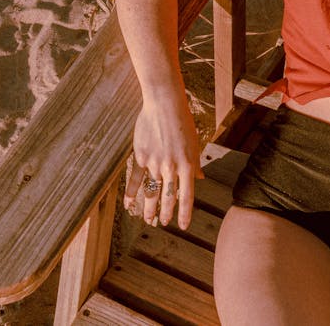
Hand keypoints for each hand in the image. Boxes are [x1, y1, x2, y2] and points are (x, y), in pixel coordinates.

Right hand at [124, 85, 202, 229]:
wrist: (164, 104)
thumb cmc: (183, 122)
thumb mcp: (194, 143)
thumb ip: (196, 163)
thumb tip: (201, 179)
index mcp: (188, 164)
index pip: (187, 196)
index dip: (184, 213)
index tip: (182, 226)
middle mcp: (171, 167)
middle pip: (168, 197)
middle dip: (166, 213)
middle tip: (163, 223)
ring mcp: (155, 163)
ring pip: (151, 192)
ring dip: (149, 208)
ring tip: (148, 219)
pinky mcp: (141, 156)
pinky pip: (136, 179)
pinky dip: (131, 193)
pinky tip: (128, 204)